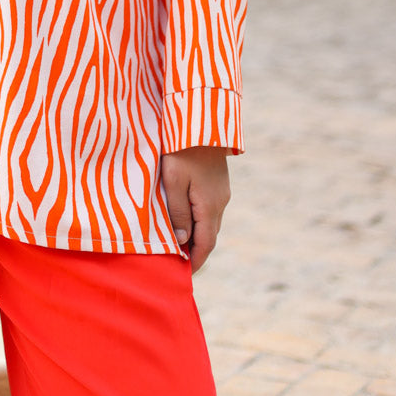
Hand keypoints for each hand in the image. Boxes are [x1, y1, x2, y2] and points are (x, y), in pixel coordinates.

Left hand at [161, 146, 230, 273]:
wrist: (202, 120)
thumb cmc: (181, 149)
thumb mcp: (173, 181)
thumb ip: (177, 212)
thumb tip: (181, 241)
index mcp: (210, 206)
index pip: (205, 245)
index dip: (195, 262)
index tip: (184, 275)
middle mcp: (221, 202)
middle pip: (210, 236)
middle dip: (196, 252)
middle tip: (178, 263)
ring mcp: (222, 191)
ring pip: (210, 222)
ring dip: (198, 235)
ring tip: (179, 243)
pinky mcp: (218, 182)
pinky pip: (210, 209)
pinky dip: (200, 220)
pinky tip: (186, 218)